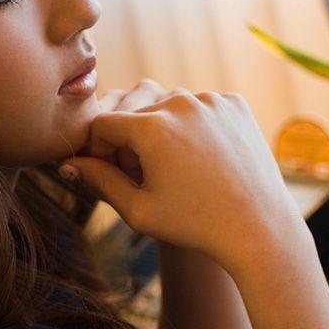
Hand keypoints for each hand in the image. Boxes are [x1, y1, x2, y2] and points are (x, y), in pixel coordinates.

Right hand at [60, 82, 305, 268]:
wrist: (259, 228)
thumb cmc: (194, 225)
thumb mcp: (138, 209)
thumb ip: (99, 181)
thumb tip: (68, 163)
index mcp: (151, 128)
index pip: (102, 124)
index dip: (98, 150)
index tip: (110, 174)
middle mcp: (181, 103)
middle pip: (134, 112)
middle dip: (130, 140)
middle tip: (142, 175)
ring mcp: (211, 100)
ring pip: (168, 106)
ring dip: (162, 130)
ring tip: (174, 168)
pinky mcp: (234, 103)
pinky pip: (200, 107)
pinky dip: (195, 126)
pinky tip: (202, 157)